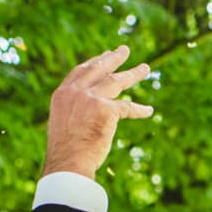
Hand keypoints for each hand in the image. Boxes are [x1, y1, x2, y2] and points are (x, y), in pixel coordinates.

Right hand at [41, 47, 153, 178]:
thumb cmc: (66, 151)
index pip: (81, 72)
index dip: (95, 63)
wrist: (68, 161)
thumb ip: (74, 112)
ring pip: (116, 81)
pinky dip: (139, 110)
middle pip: (99, 69)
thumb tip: (87, 115)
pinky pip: (128, 107)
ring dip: (133, 74)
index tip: (104, 56)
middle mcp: (76, 92)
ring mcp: (91, 98)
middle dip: (113, 58)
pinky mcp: (106, 109)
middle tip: (124, 50)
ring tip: (145, 68)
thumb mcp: (64, 124)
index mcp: (62, 94)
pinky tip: (149, 110)